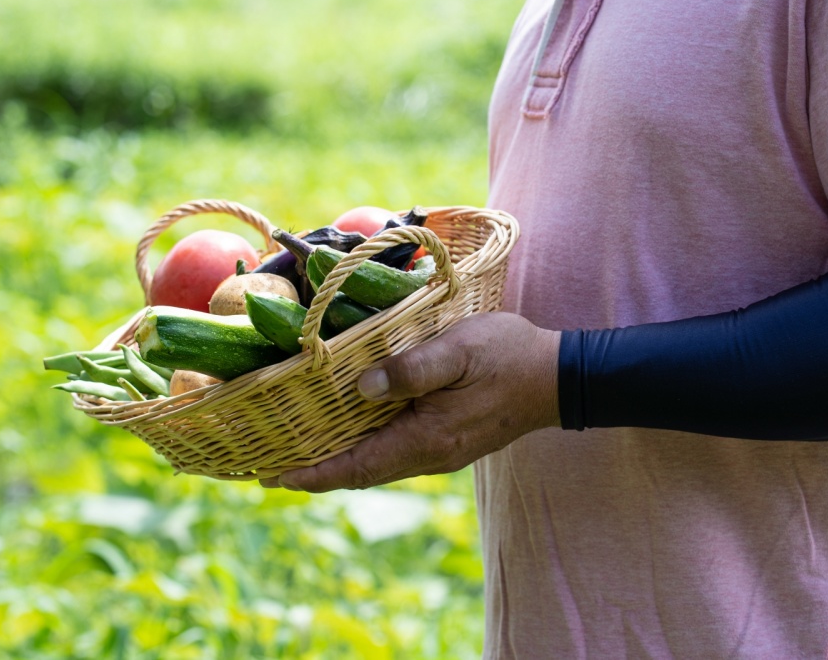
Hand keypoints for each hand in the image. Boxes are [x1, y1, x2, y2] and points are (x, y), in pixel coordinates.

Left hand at [260, 312, 560, 491]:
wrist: (557, 377)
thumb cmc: (507, 356)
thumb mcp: (457, 351)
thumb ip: (410, 369)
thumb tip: (361, 387)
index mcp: (426, 438)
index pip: (357, 467)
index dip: (314, 474)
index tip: (275, 476)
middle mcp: (428, 455)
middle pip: (361, 472)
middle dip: (316, 471)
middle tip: (270, 465)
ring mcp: (439, 451)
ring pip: (376, 464)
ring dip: (338, 461)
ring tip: (298, 451)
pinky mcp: (446, 440)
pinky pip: (393, 452)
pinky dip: (363, 448)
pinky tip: (348, 431)